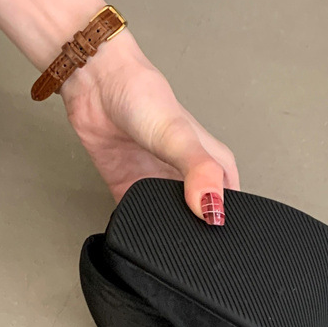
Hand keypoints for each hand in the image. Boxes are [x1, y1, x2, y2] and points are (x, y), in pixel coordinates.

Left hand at [59, 33, 238, 223]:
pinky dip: (136, 224)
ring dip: (165, 231)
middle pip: (199, 220)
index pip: (230, 206)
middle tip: (186, 242)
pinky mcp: (130, 189)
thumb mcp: (181, 136)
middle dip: (194, 234)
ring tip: (162, 234)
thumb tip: (212, 207)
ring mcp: (158, 184)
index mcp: (214, 165)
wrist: (97, 84)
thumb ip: (200, 172)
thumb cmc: (143, 95)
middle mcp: (188, 177)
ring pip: (168, 223)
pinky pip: (137, 218)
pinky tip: (137, 224)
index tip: (214, 232)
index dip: (225, 223)